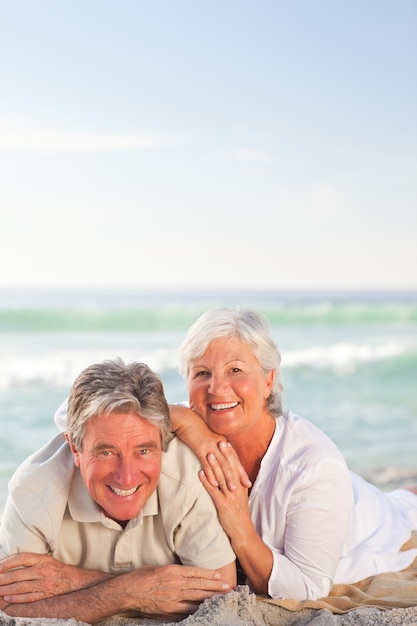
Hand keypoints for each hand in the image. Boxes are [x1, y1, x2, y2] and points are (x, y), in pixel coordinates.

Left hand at [0, 553, 110, 602]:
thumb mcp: (48, 561)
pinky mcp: (45, 595)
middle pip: (18, 574)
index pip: (23, 558)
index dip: (9, 562)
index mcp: (44, 559)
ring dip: (6, 589)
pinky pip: (28, 597)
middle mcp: (43, 570)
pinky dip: (16, 598)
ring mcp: (44, 583)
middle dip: (3, 578)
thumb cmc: (60, 571)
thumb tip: (15, 565)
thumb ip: (34, 561)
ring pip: (20, 586)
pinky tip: (8, 597)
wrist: (76, 582)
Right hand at [111, 563, 231, 618]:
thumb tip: (187, 574)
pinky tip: (205, 609)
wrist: (128, 592)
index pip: (195, 573)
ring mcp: (173, 599)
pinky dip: (197, 610)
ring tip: (221, 598)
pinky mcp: (169, 611)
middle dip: (215, 587)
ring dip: (210, 598)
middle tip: (227, 588)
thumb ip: (174, 572)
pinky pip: (187, 611)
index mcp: (172, 571)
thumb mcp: (159, 568)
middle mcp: (174, 585)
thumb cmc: (142, 577)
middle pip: (199, 586)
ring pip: (196, 599)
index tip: (220, 575)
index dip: (209, 574)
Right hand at [170, 404, 250, 489]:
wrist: (185, 419)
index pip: (234, 458)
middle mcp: (219, 444)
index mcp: (222, 441)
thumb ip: (215, 444)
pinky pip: (207, 464)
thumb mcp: (208, 435)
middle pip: (231, 462)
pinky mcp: (200, 448)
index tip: (247, 480)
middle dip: (239, 475)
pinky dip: (211, 474)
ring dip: (227, 478)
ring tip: (232, 489)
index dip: (241, 469)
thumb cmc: (195, 427)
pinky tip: (214, 483)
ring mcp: (210, 446)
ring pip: (221, 464)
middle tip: (246, 486)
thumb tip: (219, 454)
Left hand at [199, 442, 251, 538]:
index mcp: (241, 485)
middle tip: (218, 442)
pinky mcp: (223, 505)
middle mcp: (237, 489)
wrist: (242, 531)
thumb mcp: (240, 497)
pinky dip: (207, 481)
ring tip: (208, 453)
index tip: (225, 442)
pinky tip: (200, 473)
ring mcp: (230, 497)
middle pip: (230, 468)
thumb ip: (235, 484)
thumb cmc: (239, 513)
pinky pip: (213, 491)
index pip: (236, 466)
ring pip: (221, 477)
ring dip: (214, 465)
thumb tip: (228, 472)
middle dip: (223, 455)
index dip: (230, 454)